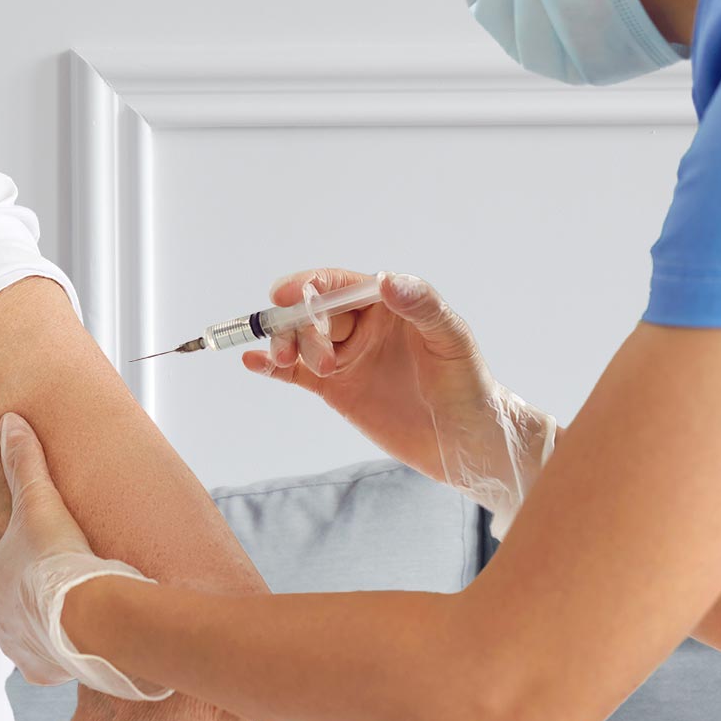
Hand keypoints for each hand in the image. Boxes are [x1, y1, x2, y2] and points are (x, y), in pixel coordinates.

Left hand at [0, 413, 173, 700]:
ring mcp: (15, 646)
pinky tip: (83, 627)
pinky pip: (49, 655)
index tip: (44, 544)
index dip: (20, 549)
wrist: (88, 615)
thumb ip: (23, 460)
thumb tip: (10, 422)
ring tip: (76, 597)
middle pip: (9, 595)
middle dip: (31, 586)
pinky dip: (62, 644)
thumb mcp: (39, 499)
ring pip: (27, 626)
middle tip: (63, 569)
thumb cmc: (58, 558)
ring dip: (46, 615)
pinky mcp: (41, 669)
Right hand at [244, 269, 557, 536]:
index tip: (287, 297)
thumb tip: (386, 279)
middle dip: (301, 327)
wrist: (467, 441)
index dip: (308, 286)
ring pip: (299, 340)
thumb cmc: (468, 383)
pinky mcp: (335, 388)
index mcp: (386, 303)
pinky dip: (271, 366)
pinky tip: (252, 363)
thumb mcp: (451, 339)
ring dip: (283, 345)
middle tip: (321, 361)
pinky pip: (295, 372)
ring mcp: (345, 355)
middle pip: (311, 313)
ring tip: (281, 362)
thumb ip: (421, 305)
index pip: (337, 285)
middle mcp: (361, 324)